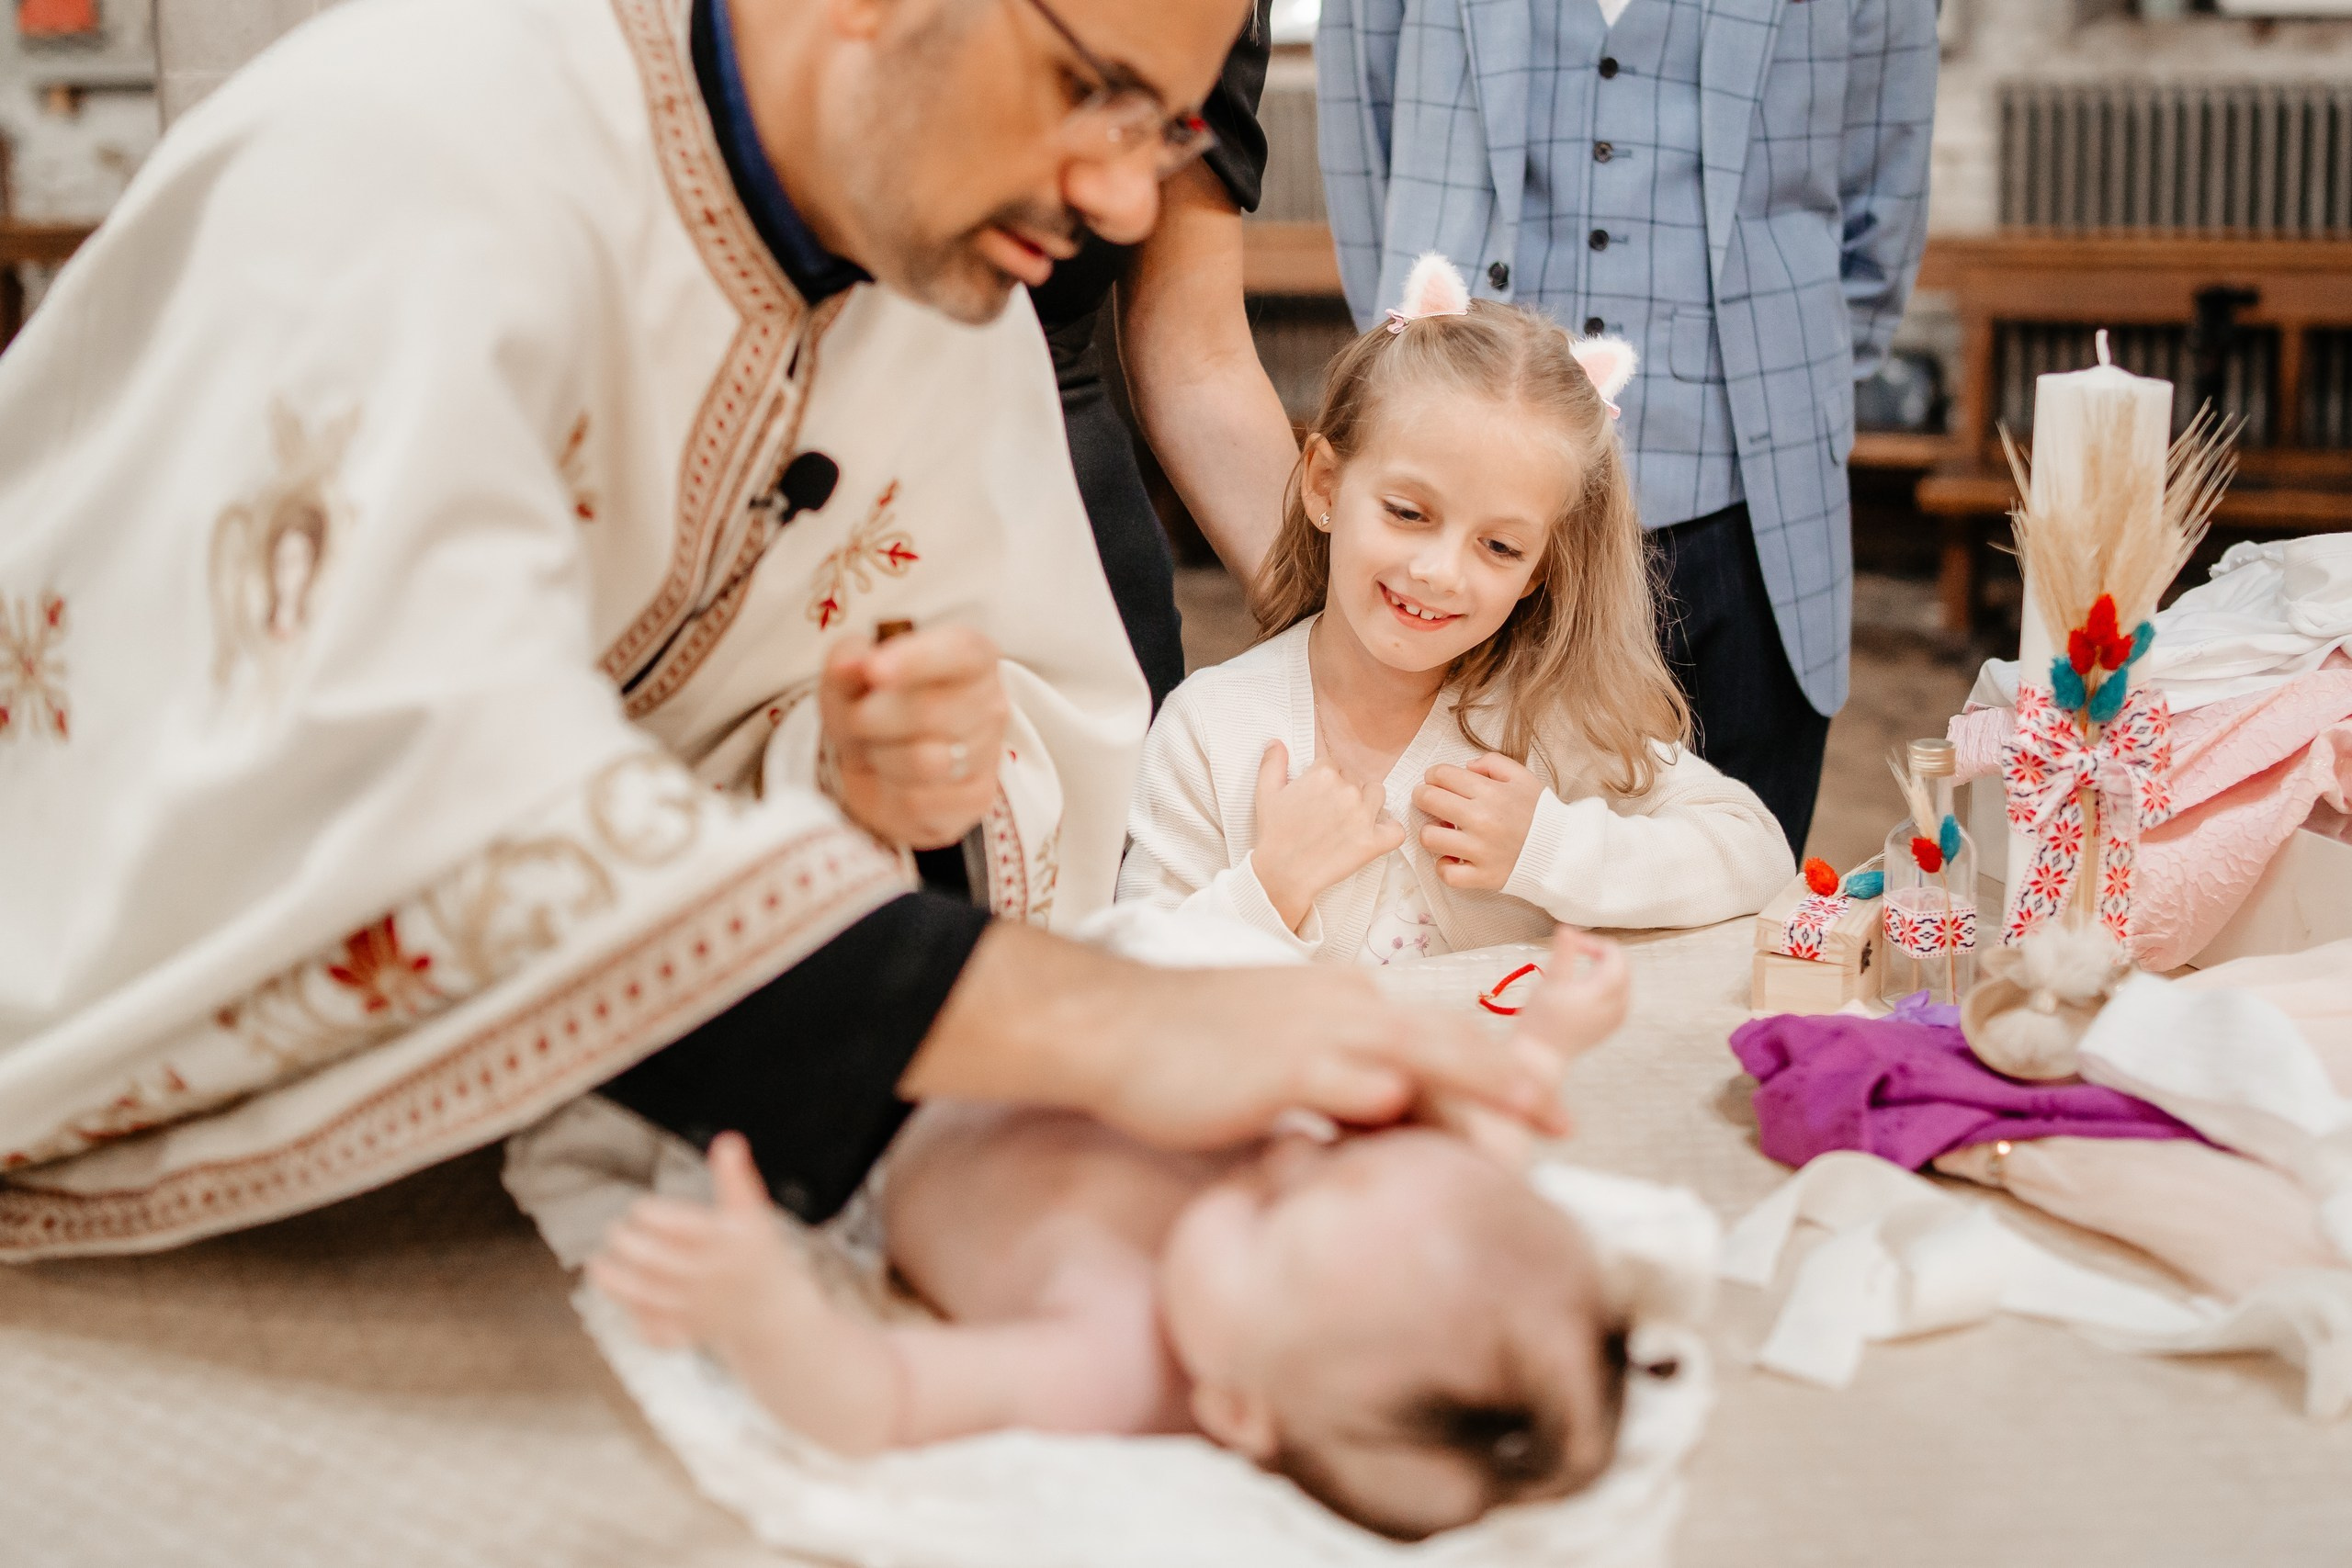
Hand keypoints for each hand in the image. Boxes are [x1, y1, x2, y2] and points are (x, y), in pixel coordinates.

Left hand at [585, 1133, 813, 1355]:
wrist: (774, 1312)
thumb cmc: (759, 1253)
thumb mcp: (753, 1213)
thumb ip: (735, 1179)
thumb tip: (727, 1140)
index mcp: (724, 1241)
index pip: (671, 1224)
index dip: (646, 1214)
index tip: (639, 1209)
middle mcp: (709, 1275)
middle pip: (651, 1259)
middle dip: (624, 1242)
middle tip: (615, 1232)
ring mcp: (696, 1309)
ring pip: (643, 1297)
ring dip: (613, 1281)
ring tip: (597, 1265)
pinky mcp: (687, 1334)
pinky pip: (652, 1329)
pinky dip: (633, 1316)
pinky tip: (624, 1300)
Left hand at [819, 625, 1007, 849]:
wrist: (879, 766)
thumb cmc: (872, 708)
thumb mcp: (848, 674)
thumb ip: (847, 660)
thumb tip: (850, 666)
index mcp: (971, 657)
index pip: (958, 651)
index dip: (916, 659)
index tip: (872, 670)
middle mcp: (991, 702)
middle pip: (930, 711)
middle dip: (872, 719)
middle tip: (855, 720)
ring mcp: (989, 753)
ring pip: (924, 761)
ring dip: (881, 756)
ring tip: (878, 749)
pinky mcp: (977, 797)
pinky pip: (920, 800)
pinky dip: (891, 792)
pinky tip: (895, 779)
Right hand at [905, 924, 1574, 1151]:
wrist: (1105, 1026)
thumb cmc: (1177, 1047)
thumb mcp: (1270, 1052)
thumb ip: (1326, 1076)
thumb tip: (1370, 1113)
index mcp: (1342, 998)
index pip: (1430, 1033)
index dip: (1487, 1070)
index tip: (1536, 1101)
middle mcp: (1343, 1003)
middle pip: (1447, 1040)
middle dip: (1511, 1079)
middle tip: (1566, 1117)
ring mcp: (1317, 1031)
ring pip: (1424, 1058)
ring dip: (1485, 1092)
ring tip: (1538, 1127)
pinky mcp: (1285, 1067)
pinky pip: (1360, 1090)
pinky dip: (1403, 1113)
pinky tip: (1439, 1147)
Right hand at [1252, 741, 1405, 929]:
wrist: (1282, 874)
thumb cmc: (1274, 834)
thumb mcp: (1265, 793)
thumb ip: (1273, 763)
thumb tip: (1277, 742)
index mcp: (1323, 774)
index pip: (1334, 765)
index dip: (1325, 781)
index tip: (1316, 798)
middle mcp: (1347, 790)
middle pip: (1356, 779)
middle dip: (1344, 792)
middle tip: (1327, 815)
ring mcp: (1363, 816)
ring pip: (1378, 795)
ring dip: (1368, 804)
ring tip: (1349, 822)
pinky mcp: (1374, 842)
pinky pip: (1396, 829)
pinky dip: (1388, 831)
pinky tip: (1373, 836)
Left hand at [1414, 753, 1545, 892]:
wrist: (1564, 852)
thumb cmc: (1541, 814)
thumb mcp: (1523, 777)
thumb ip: (1493, 763)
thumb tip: (1466, 767)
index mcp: (1490, 792)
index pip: (1441, 774)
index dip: (1433, 775)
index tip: (1437, 781)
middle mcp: (1481, 819)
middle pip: (1428, 800)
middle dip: (1423, 796)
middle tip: (1430, 801)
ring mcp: (1479, 850)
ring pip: (1429, 838)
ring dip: (1431, 832)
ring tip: (1444, 831)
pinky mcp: (1481, 876)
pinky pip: (1445, 873)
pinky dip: (1444, 866)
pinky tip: (1453, 858)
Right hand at [1512, 928, 1630, 1065]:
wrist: (1541, 1057)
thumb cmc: (1541, 1019)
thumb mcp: (1551, 982)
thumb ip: (1563, 953)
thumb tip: (1568, 928)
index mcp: (1604, 992)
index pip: (1614, 954)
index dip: (1593, 942)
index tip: (1571, 943)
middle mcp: (1618, 1005)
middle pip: (1623, 966)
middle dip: (1602, 953)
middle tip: (1575, 950)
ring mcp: (1616, 1018)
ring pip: (1624, 981)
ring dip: (1607, 968)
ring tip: (1581, 966)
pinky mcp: (1610, 1026)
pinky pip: (1620, 997)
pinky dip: (1608, 985)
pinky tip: (1588, 986)